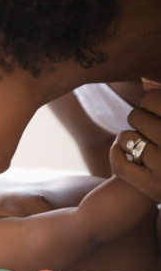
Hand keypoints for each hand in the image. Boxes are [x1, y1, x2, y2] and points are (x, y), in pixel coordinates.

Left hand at [110, 78, 160, 201]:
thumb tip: (145, 83)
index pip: (153, 99)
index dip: (149, 101)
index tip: (155, 109)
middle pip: (136, 116)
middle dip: (139, 120)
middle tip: (150, 130)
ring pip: (127, 138)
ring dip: (128, 139)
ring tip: (141, 144)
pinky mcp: (152, 188)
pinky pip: (119, 163)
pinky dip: (116, 155)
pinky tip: (124, 153)